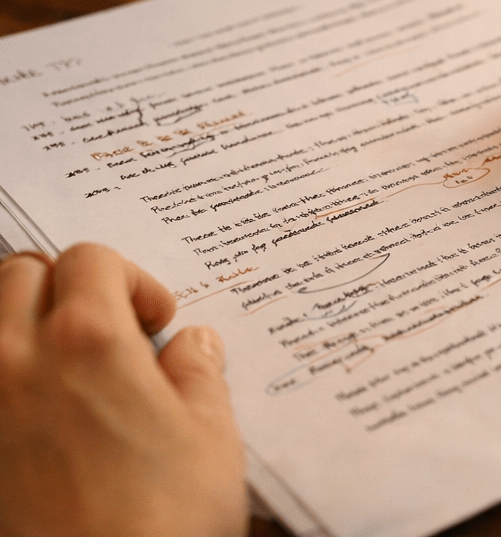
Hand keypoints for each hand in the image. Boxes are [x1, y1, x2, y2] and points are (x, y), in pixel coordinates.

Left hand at [0, 244, 246, 536]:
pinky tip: (36, 410)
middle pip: (21, 274)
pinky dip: (2, 375)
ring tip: (65, 364)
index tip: (155, 319)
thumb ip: (200, 373)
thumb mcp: (211, 439)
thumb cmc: (161, 527)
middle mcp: (17, 362)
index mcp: (89, 341)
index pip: (92, 258)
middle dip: (66, 286)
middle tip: (107, 328)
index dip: (132, 279)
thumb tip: (192, 345)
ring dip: (20, 322)